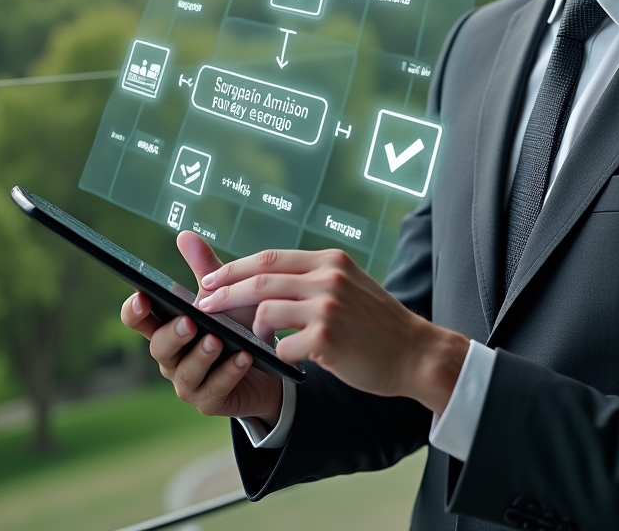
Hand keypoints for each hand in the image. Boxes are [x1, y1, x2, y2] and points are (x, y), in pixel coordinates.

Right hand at [120, 231, 283, 423]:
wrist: (267, 365)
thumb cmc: (238, 325)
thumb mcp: (224, 295)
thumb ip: (205, 268)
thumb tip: (185, 234)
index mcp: (167, 326)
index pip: (139, 319)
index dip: (135, 310)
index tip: (142, 297)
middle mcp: (171, 356)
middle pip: (159, 346)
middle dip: (173, 334)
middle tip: (189, 323)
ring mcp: (188, 381)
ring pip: (185, 371)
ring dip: (202, 355)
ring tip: (217, 340)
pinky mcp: (209, 400)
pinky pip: (215, 388)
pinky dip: (229, 371)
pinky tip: (244, 357)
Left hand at [197, 248, 468, 413]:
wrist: (415, 352)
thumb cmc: (376, 324)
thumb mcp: (349, 285)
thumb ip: (314, 277)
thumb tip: (266, 278)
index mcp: (330, 260)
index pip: (270, 257)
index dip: (235, 268)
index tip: (210, 279)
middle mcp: (328, 277)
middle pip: (260, 279)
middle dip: (225, 292)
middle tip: (203, 304)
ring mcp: (327, 306)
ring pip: (266, 312)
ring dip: (253, 329)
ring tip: (251, 340)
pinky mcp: (327, 338)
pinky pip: (283, 348)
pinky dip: (279, 355)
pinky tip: (288, 360)